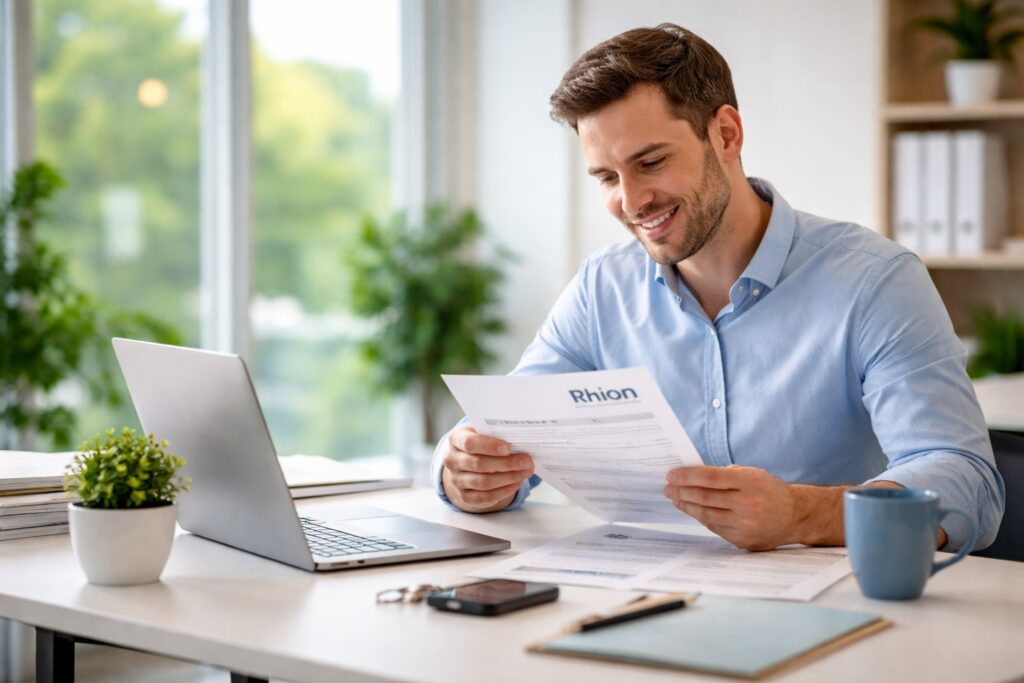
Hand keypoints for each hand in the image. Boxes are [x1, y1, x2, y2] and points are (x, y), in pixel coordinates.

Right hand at [441, 426, 534, 512]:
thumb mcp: (484, 432)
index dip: (490, 446)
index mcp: (455, 439)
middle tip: (527, 461)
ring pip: (483, 482)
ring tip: (525, 472)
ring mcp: (456, 480)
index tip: (509, 448)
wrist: (466, 460)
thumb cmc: (480, 442)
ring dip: (509, 478)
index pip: (470, 443)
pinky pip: (485, 497)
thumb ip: (498, 435)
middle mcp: (452, 460)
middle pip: (479, 464)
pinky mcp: (465, 496)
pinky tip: (516, 483)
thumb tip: (522, 443)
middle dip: (506, 463)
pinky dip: (504, 491)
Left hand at [664, 465, 821, 550]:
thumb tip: (691, 476)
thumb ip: (725, 474)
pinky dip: (701, 517)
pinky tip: (691, 510)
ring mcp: (745, 525)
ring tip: (674, 498)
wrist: (795, 516)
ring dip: (686, 506)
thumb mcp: (752, 473)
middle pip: (704, 498)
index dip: (687, 476)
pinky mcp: (742, 540)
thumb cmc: (769, 490)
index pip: (710, 477)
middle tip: (667, 488)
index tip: (671, 475)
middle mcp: (748, 504)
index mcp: (750, 482)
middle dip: (681, 492)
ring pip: (706, 515)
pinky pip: (714, 527)